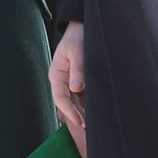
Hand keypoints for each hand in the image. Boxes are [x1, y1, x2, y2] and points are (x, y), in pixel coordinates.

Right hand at [49, 21, 86, 157]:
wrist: (84, 26)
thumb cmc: (79, 36)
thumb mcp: (77, 50)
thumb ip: (78, 69)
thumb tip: (77, 88)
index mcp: (57, 74)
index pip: (60, 97)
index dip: (70, 111)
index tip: (80, 121)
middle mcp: (63, 81)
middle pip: (69, 104)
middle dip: (79, 117)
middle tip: (91, 130)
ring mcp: (72, 83)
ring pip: (78, 104)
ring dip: (86, 114)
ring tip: (98, 126)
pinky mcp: (83, 83)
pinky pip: (85, 98)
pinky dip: (91, 107)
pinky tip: (100, 115)